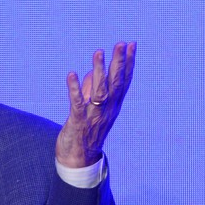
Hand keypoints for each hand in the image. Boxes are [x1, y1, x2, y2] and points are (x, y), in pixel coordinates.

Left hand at [56, 41, 135, 167]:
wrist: (78, 161)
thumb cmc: (86, 133)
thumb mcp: (93, 109)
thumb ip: (92, 90)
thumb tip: (91, 71)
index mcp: (112, 106)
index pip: (123, 81)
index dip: (128, 63)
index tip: (132, 45)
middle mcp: (106, 110)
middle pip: (115, 83)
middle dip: (118, 62)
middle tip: (121, 43)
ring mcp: (93, 116)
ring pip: (99, 91)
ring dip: (99, 71)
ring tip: (99, 52)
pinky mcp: (78, 122)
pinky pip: (76, 103)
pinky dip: (74, 88)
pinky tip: (72, 74)